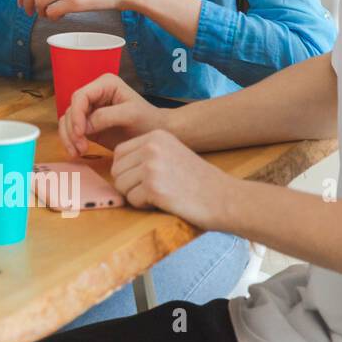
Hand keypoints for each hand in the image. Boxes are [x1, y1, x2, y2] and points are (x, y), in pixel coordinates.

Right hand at [58, 73, 169, 157]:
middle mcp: (94, 94)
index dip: (76, 114)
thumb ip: (107, 116)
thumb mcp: (131, 114)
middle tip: (80, 147)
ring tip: (78, 152)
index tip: (80, 133)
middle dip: (72, 129)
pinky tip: (77, 152)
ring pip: (67, 120)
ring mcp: (90, 109)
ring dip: (69, 137)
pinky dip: (71, 141)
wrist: (157, 133)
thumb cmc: (149, 120)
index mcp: (104, 85)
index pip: (80, 96)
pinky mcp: (88, 124)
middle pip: (71, 109)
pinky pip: (71, 130)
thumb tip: (84, 127)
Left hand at [111, 130, 234, 227]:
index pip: (119, 153)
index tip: (144, 179)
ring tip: (161, 195)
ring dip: (136, 196)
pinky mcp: (153, 188)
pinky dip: (144, 206)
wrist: (226, 199)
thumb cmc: (198, 181)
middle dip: (129, 185)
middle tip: (154, 190)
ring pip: (120, 186)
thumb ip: (146, 154)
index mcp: (156, 136)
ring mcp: (152, 166)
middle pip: (116, 170)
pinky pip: (131, 200)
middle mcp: (152, 147)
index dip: (126, 170)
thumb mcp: (172, 153)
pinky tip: (165, 202)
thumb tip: (116, 166)